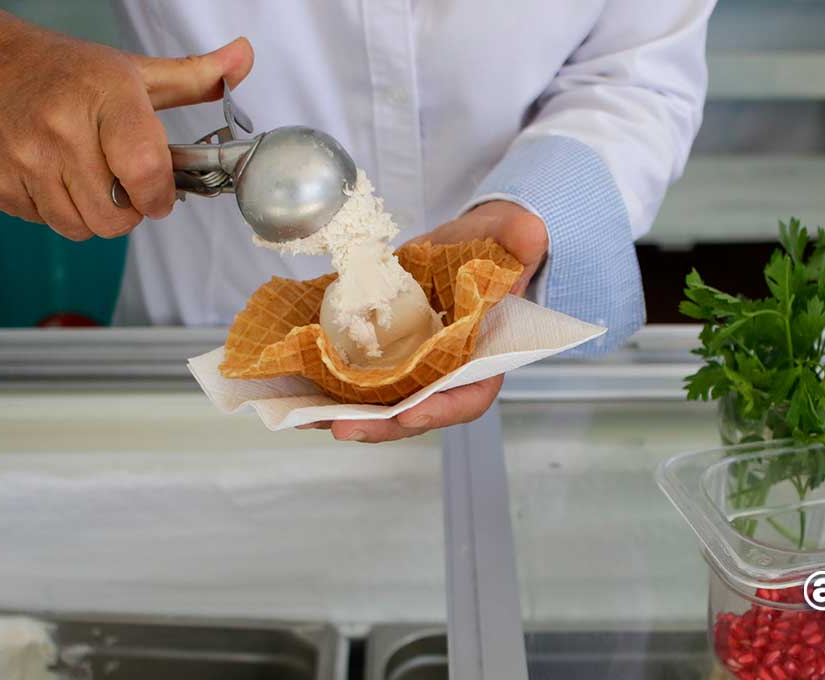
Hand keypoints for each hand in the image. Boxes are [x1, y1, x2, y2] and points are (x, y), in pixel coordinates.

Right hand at [0, 2, 251, 239]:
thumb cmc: (56, 68)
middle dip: (128, 213)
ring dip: (93, 216)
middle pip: (114, 217)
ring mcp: (22, 158)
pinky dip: (54, 209)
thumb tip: (246, 58)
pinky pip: (42, 222)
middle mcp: (60, 128)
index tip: (160, 194)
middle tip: (122, 187)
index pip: (146, 170)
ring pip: (79, 228)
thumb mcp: (127, 69)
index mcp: (103, 95)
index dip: (160, 196)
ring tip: (88, 181)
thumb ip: (193, 76)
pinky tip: (49, 175)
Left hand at [300, 200, 547, 441]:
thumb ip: (517, 238)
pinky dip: (325, 392)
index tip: (411, 413)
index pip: (470, 395)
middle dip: (380, 424)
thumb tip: (530, 234)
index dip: (442, 408)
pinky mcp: (383, 358)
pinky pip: (354, 384)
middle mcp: (445, 373)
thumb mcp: (509, 237)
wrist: (462, 245)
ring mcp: (412, 369)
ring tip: (306, 419)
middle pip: (415, 412)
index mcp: (484, 356)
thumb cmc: (491, 249)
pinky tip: (295, 395)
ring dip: (342, 416)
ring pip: (379, 406)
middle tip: (343, 427)